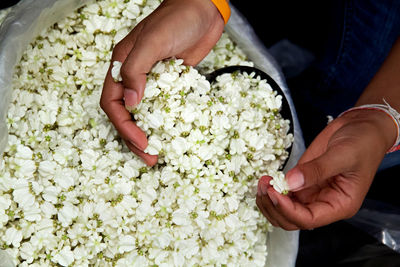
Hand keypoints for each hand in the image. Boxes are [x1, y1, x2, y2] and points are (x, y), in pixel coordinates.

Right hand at [100, 0, 223, 164]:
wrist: (203, 9)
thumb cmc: (177, 19)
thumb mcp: (153, 42)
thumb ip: (137, 70)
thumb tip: (131, 103)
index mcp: (122, 66)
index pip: (113, 103)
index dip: (124, 126)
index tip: (141, 142)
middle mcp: (134, 76)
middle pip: (126, 114)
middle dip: (134, 138)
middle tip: (149, 157)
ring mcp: (154, 81)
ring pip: (145, 114)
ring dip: (149, 134)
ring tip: (158, 153)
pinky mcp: (172, 83)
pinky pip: (165, 107)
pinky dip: (166, 123)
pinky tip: (173, 135)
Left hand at [256, 109, 396, 229]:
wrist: (360, 127)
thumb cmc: (362, 142)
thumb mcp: (343, 154)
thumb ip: (317, 169)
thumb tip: (290, 182)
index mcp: (339, 205)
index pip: (308, 219)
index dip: (288, 210)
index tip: (274, 192)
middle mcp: (323, 204)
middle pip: (291, 220)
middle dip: (274, 207)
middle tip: (264, 186)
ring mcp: (310, 193)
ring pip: (283, 210)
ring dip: (269, 200)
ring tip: (262, 182)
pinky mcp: (301, 181)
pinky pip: (282, 194)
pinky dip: (271, 190)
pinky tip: (266, 179)